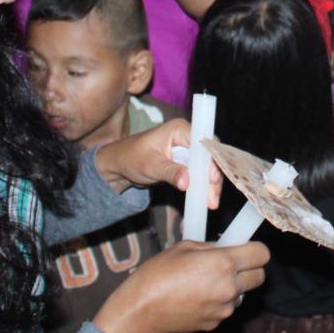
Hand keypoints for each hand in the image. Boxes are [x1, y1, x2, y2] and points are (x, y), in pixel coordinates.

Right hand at [93, 240, 269, 332]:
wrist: (141, 311)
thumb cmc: (158, 275)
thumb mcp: (184, 247)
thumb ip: (210, 247)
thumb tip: (225, 249)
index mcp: (223, 263)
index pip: (262, 254)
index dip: (255, 249)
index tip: (246, 248)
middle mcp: (229, 288)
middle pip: (259, 277)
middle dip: (249, 269)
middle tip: (231, 265)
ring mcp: (223, 309)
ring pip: (242, 294)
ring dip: (233, 287)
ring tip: (205, 283)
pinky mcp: (215, 324)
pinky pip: (225, 308)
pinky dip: (218, 302)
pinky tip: (196, 298)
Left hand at [97, 118, 222, 205]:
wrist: (120, 167)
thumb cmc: (131, 158)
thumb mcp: (150, 166)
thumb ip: (170, 172)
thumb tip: (187, 181)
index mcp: (179, 129)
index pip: (203, 143)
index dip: (211, 160)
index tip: (213, 178)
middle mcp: (187, 136)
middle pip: (209, 155)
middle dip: (213, 177)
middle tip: (213, 197)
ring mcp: (188, 150)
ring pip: (207, 167)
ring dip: (210, 185)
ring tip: (211, 203)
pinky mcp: (187, 162)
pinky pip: (200, 174)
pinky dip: (203, 186)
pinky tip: (207, 199)